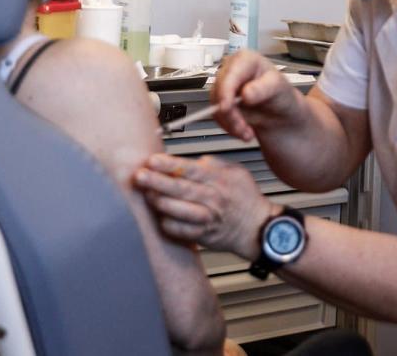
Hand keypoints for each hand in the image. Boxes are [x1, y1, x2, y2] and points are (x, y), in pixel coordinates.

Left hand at [135, 154, 273, 259]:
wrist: (257, 227)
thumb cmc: (245, 198)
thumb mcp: (236, 172)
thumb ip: (213, 164)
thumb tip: (190, 160)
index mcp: (220, 179)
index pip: (191, 169)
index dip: (170, 165)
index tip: (152, 160)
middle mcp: (213, 198)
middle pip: (181, 188)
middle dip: (157, 182)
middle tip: (139, 176)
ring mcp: (208, 218)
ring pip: (179, 211)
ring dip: (160, 203)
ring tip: (146, 195)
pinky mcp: (204, 236)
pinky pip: (181, 231)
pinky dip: (168, 224)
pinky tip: (160, 217)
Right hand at [211, 50, 300, 141]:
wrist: (281, 113)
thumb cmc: (281, 94)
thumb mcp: (279, 89)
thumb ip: (264, 89)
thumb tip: (246, 93)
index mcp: (245, 60)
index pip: (230, 73)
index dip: (225, 91)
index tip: (227, 108)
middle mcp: (232, 71)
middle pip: (219, 91)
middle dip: (230, 114)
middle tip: (243, 128)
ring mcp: (225, 87)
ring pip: (216, 107)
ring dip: (231, 124)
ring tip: (247, 132)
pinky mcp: (221, 103)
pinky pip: (217, 117)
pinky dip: (229, 128)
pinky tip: (243, 131)